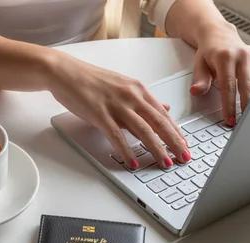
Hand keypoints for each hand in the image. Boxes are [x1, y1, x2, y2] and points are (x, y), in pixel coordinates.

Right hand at [46, 53, 189, 169]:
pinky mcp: (99, 113)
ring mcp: (116, 104)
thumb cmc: (91, 81)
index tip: (185, 146)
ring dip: (156, 149)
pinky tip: (133, 161)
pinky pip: (117, 135)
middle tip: (184, 158)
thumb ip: (143, 100)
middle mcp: (131, 96)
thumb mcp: (123, 86)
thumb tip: (164, 108)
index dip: (176, 132)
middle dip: (174, 142)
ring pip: (143, 130)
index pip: (163, 114)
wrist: (65, 72)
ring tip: (165, 163)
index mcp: (139, 89)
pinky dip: (126, 150)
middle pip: (159, 122)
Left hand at [190, 22, 249, 125]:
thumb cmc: (209, 53)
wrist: (219, 34)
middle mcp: (243, 56)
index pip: (228, 87)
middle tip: (244, 123)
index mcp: (225, 57)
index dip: (229, 106)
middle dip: (247, 107)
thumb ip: (200, 80)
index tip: (230, 120)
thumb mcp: (199, 65)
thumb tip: (196, 92)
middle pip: (248, 87)